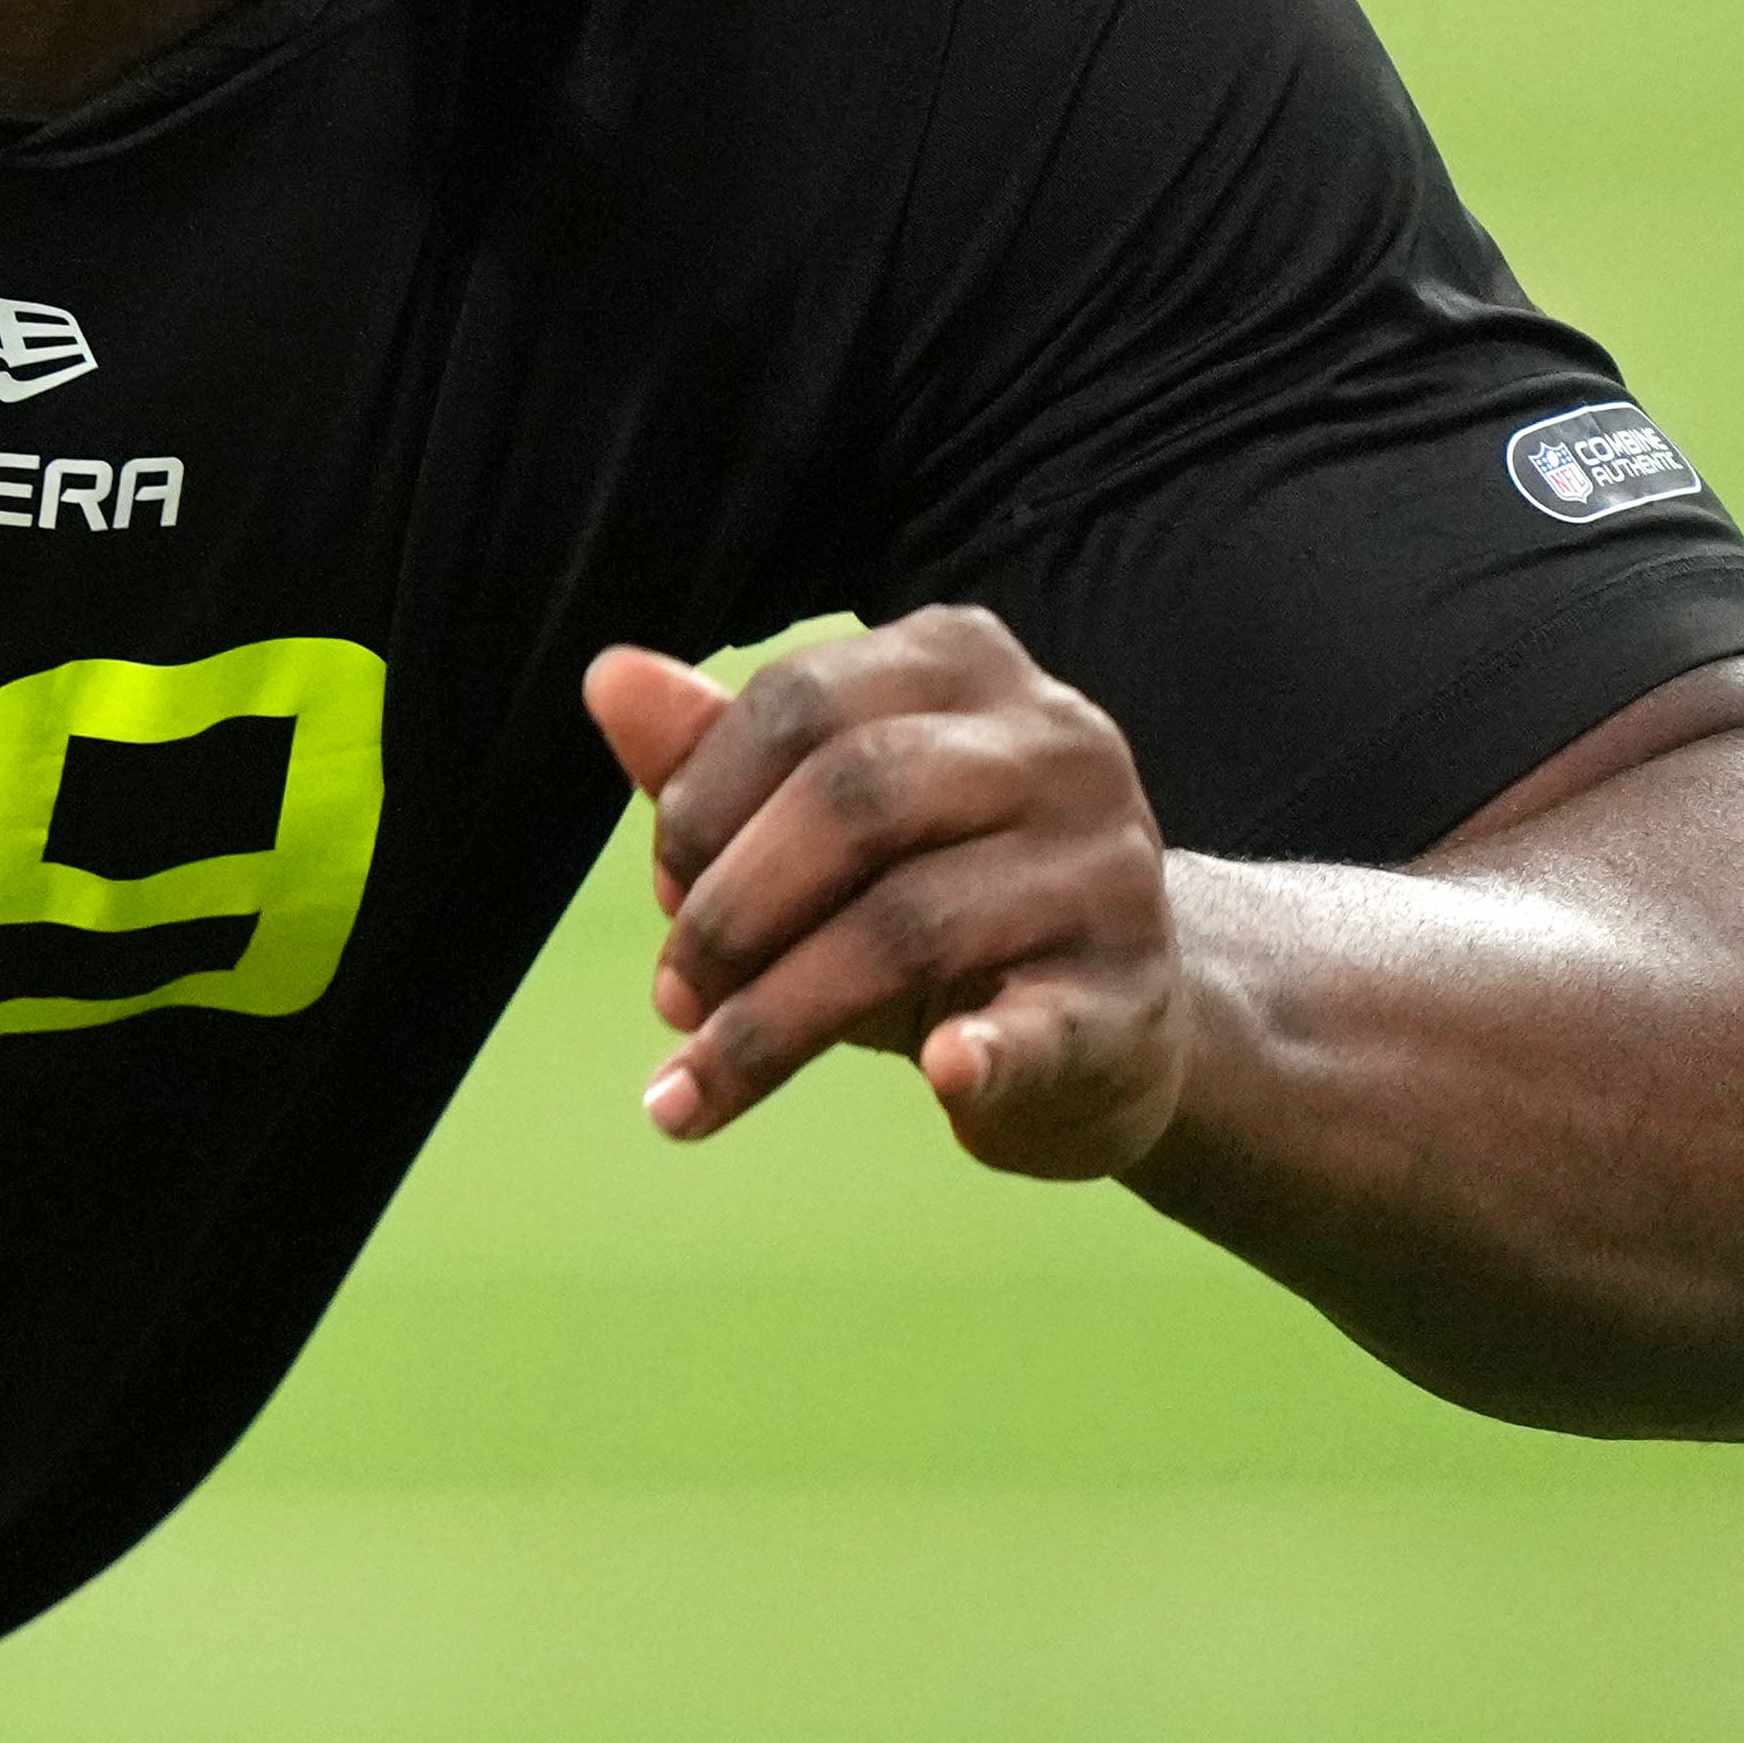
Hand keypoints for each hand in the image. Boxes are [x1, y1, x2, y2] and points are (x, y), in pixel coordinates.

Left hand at [580, 609, 1189, 1175]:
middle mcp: (1060, 744)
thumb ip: (717, 754)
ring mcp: (1111, 870)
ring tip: (703, 1077)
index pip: (800, 701)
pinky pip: (1047, 1022)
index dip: (701, 803)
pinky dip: (988, 1053)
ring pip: (911, 924)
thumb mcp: (822, 822)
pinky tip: (939, 1073)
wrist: (1106, 1020)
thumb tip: (610, 677)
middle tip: (673, 994)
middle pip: (852, 800)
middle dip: (730, 910)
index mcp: (965, 665)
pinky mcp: (1133, 999)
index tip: (660, 892)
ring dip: (777, 1017)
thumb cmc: (936, 899)